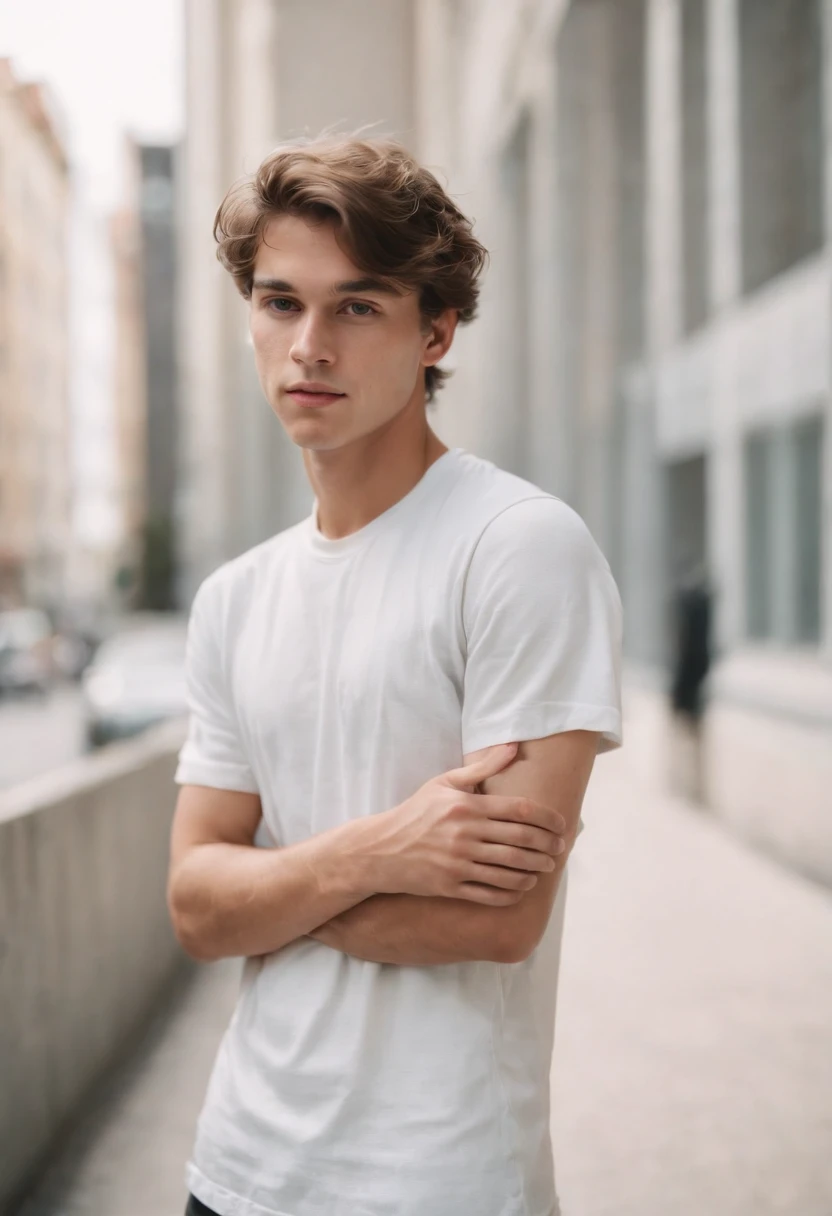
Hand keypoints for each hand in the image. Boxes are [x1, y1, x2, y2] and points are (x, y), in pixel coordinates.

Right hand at [364, 743, 566, 905]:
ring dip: (535, 870)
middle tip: (559, 848)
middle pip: (521, 841)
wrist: (381, 849)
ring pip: (510, 870)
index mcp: (466, 806)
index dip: (548, 819)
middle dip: (547, 846)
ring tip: (544, 867)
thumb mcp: (444, 782)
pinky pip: (491, 893)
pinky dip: (513, 891)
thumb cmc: (417, 812)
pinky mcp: (451, 886)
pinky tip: (522, 886)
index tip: (561, 825)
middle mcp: (464, 834)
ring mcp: (458, 863)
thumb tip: (513, 746)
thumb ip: (482, 767)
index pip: (520, 811)